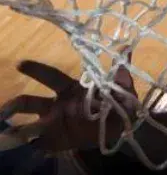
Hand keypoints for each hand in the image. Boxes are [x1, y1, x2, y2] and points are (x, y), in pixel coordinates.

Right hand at [0, 58, 137, 153]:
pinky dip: (31, 147)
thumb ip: (120, 70)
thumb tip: (126, 47)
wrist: (124, 128)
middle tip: (5, 108)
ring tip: (8, 132)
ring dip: (19, 129)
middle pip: (33, 102)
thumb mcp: (121, 86)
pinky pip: (40, 145)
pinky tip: (23, 148)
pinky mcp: (58, 141)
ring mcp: (56, 123)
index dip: (37, 70)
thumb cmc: (119, 102)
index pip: (52, 76)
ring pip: (31, 125)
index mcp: (72, 88)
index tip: (21, 64)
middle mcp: (59, 104)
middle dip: (18, 104)